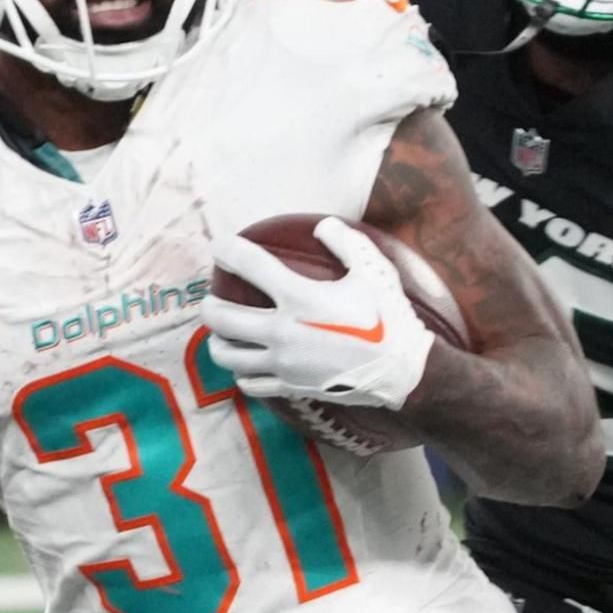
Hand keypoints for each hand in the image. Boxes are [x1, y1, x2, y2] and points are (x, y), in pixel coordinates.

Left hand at [201, 217, 434, 410]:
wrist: (404, 372)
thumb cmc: (389, 317)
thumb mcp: (373, 270)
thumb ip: (345, 242)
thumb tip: (323, 225)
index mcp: (300, 297)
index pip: (249, 265)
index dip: (227, 250)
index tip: (220, 246)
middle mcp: (283, 331)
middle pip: (221, 317)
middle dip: (208, 304)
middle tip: (211, 298)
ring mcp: (283, 363)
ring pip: (226, 354)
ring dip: (218, 340)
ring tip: (223, 332)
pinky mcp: (290, 387)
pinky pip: (249, 382)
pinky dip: (242, 371)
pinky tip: (248, 362)